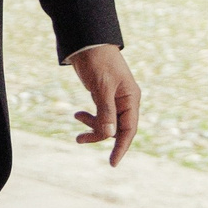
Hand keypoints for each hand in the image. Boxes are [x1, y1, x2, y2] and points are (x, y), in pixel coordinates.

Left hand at [69, 45, 138, 165]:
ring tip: (76, 119)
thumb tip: (109, 135)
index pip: (129, 130)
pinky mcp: (104, 96)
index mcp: (131, 99)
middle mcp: (125, 101)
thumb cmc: (98, 63)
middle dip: (99, 135)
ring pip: (107, 122)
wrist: (87, 43)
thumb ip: (106, 112)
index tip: (112, 163)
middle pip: (116, 129)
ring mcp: (115, 99)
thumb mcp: (102, 88)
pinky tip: (77, 115)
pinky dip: (90, 117)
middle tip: (79, 139)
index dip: (121, 147)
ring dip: (92, 126)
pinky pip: (100, 114)